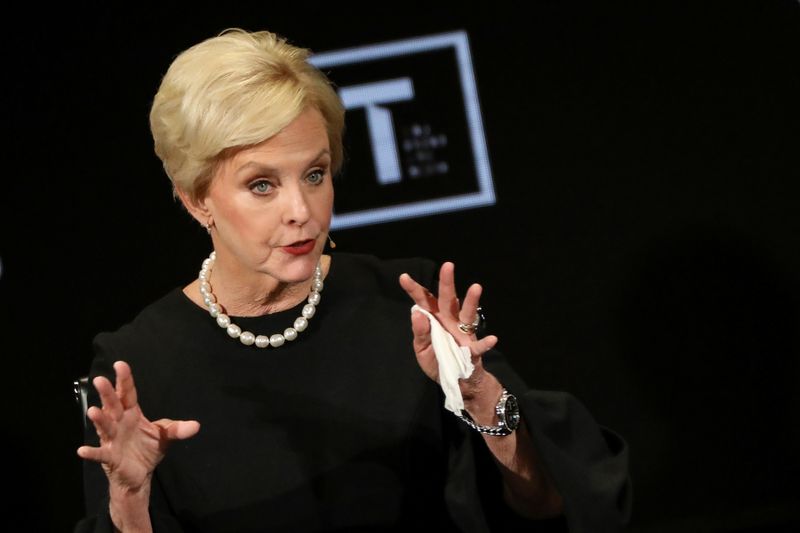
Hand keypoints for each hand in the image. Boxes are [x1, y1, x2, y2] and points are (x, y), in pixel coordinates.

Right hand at [77, 361, 199, 492]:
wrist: (140, 474)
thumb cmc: (148, 449)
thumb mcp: (165, 436)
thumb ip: (178, 429)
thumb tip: (196, 426)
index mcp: (131, 413)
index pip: (127, 393)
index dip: (124, 379)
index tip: (120, 364)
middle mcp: (119, 423)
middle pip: (112, 405)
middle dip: (107, 393)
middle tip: (100, 379)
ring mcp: (112, 439)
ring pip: (104, 426)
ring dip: (99, 419)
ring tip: (93, 411)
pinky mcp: (110, 457)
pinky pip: (100, 453)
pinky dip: (92, 452)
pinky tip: (83, 450)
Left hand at [399, 262, 497, 393]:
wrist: (455, 382)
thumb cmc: (437, 361)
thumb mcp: (421, 350)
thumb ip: (419, 333)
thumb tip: (417, 314)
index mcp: (433, 319)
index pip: (423, 301)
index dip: (414, 289)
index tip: (403, 277)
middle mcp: (449, 321)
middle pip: (447, 299)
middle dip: (446, 282)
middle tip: (447, 265)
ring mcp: (462, 333)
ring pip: (467, 313)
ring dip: (472, 301)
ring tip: (476, 287)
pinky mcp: (472, 349)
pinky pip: (479, 346)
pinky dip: (485, 343)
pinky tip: (492, 339)